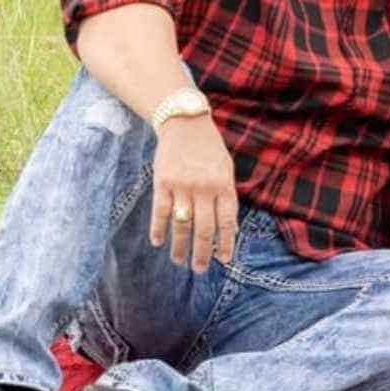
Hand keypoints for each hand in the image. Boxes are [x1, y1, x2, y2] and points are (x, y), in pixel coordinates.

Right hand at [150, 115, 238, 271]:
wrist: (184, 122)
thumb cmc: (208, 148)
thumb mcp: (225, 168)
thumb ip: (227, 196)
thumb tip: (231, 228)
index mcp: (223, 184)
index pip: (227, 221)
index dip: (226, 243)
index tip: (224, 260)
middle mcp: (204, 187)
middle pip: (204, 229)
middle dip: (202, 253)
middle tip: (200, 269)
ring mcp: (182, 185)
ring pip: (181, 225)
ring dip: (180, 247)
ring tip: (179, 261)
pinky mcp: (163, 182)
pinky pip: (160, 211)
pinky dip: (158, 229)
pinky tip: (158, 242)